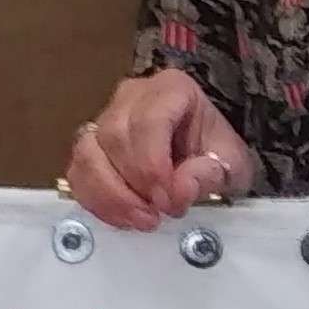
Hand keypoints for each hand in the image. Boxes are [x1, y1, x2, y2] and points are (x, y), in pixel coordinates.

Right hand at [66, 70, 257, 229]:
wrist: (204, 156)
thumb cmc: (216, 153)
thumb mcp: (231, 164)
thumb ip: (209, 174)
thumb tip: (179, 191)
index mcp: (171, 89)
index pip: (148, 121)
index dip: (153, 164)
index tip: (168, 201)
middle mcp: (131, 96)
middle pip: (114, 135)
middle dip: (133, 183)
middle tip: (158, 214)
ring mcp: (104, 118)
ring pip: (88, 152)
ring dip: (110, 194)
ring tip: (141, 219)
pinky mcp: (90, 145)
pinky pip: (78, 171)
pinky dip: (96, 200)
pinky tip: (123, 218)